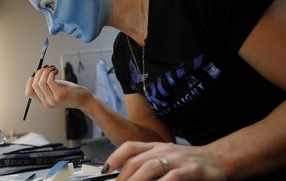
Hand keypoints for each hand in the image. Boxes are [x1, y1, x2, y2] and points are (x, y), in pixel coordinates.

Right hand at [25, 65, 90, 108]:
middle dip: (39, 72)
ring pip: (40, 82)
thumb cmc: (70, 92)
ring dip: (45, 71)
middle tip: (47, 67)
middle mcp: (46, 103)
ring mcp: (53, 100)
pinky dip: (51, 72)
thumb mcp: (55, 89)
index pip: (29, 92)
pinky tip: (56, 71)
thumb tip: (38, 72)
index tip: (37, 73)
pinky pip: (49, 80)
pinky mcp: (60, 95)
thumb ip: (47, 85)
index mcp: (44, 102)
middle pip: (34, 85)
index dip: (30, 80)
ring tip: (53, 68)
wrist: (83, 99)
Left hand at [104, 141, 226, 180]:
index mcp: (156, 146)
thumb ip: (149, 162)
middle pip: (137, 161)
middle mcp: (164, 150)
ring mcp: (177, 159)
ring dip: (136, 180)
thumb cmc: (189, 161)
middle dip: (123, 177)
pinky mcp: (191, 170)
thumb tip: (129, 175)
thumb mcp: (167, 156)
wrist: (218, 159)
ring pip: (150, 167)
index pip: (131, 147)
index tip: (105, 169)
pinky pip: (172, 177)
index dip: (115, 157)